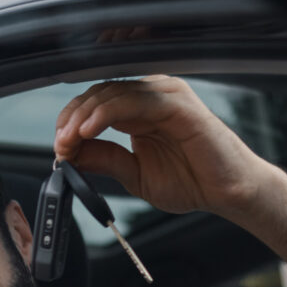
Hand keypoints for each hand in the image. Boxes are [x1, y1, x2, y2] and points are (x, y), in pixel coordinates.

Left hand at [53, 76, 272, 216]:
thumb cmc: (191, 181)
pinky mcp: (177, 103)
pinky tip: (89, 130)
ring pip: (112, 93)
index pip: (95, 104)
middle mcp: (151, 97)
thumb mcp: (134, 174)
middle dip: (72, 119)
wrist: (227, 193)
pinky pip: (134, 101)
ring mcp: (165, 95)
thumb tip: (68, 155)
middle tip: (59, 144)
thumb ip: (104, 159)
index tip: (59, 147)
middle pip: (99, 93)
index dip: (71, 122)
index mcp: (139, 111)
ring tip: (68, 140)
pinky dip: (106, 114)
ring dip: (84, 116)